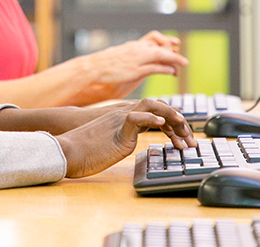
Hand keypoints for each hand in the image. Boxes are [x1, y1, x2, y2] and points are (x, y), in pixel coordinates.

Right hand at [55, 98, 196, 177]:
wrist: (68, 151)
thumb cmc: (85, 150)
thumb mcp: (109, 142)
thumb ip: (122, 137)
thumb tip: (131, 142)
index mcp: (125, 118)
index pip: (155, 113)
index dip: (173, 123)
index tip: (185, 138)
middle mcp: (125, 115)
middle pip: (159, 108)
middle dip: (179, 122)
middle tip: (191, 140)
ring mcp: (122, 121)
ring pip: (152, 108)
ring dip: (171, 117)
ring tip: (184, 128)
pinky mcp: (117, 130)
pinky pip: (136, 119)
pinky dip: (151, 119)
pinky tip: (162, 125)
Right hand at [73, 32, 186, 103]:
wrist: (92, 68)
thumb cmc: (102, 65)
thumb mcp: (118, 57)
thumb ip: (127, 56)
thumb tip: (130, 59)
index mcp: (132, 45)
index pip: (153, 38)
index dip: (166, 40)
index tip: (175, 43)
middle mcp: (136, 49)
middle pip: (160, 44)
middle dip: (172, 48)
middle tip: (180, 54)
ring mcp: (137, 59)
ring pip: (161, 54)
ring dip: (174, 59)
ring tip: (182, 64)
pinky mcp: (135, 70)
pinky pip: (155, 67)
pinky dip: (166, 68)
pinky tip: (172, 71)